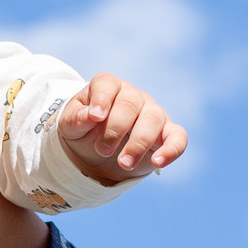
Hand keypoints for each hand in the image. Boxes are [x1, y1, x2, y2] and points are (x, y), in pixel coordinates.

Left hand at [55, 73, 186, 182]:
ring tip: (123, 163)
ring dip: (139, 143)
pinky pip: (178, 137)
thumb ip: (76, 118)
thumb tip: (89, 116)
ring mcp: (152, 114)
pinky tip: (158, 163)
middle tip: (102, 151)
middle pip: (131, 103)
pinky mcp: (166, 135)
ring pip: (154, 118)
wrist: (95, 154)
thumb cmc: (83, 131)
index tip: (94, 118)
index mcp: (108, 88)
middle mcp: (133, 97)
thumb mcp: (70, 126)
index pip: (107, 84)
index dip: (101, 99)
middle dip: (115, 128)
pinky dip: (172, 149)